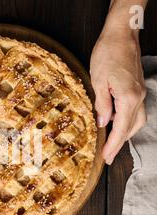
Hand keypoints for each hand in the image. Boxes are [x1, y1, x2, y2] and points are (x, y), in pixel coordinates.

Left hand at [90, 1, 146, 164]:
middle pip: (131, 128)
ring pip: (136, 121)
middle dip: (118, 144)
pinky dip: (126, 121)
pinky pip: (135, 111)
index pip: (121, 129)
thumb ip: (102, 105)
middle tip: (108, 156)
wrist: (121, 35)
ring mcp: (140, 93)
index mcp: (128, 98)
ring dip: (124, 134)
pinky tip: (115, 123)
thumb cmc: (108, 54)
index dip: (112, 145)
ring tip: (111, 143)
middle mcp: (138, 97)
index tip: (106, 157)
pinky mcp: (137, 89)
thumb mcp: (98, 81)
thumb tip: (103, 123)